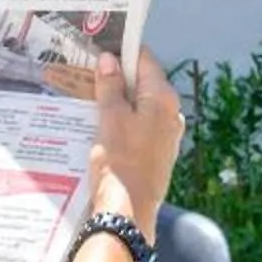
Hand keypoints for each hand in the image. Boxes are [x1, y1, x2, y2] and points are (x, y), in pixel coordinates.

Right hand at [89, 49, 183, 236]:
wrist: (129, 211)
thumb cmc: (119, 162)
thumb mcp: (110, 118)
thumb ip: (110, 86)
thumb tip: (109, 60)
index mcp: (163, 98)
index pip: (145, 60)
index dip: (122, 52)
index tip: (100, 49)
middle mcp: (172, 113)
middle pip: (143, 83)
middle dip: (118, 78)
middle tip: (89, 75)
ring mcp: (167, 135)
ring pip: (141, 106)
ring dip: (118, 101)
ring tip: (90, 101)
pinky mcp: (159, 153)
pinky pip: (141, 127)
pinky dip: (124, 121)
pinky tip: (102, 128)